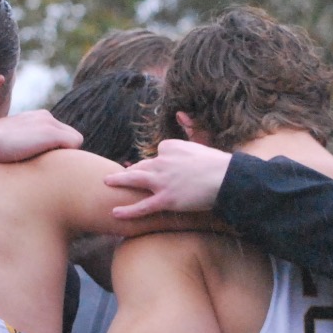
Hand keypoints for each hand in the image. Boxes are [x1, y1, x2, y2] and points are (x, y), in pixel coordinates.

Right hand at [0, 109, 83, 161]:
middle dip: (64, 151)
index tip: (45, 161)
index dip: (56, 149)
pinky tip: (54, 165)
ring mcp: (49, 124)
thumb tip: (21, 159)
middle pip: (70, 137)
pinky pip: (75, 143)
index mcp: (37, 117)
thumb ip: (22, 146)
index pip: (60, 134)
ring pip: (75, 141)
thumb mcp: (10, 143)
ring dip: (66, 154)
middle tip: (52, 166)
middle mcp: (45, 116)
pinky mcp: (51, 133)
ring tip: (52, 166)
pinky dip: (68, 156)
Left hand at [107, 140, 231, 218]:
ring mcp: (162, 181)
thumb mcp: (201, 144)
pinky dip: (127, 211)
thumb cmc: (219, 164)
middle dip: (130, 171)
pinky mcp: (166, 199)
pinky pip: (142, 206)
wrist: (226, 179)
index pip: (157, 154)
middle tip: (118, 175)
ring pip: (134, 180)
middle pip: (141, 166)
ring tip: (106, 182)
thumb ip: (189, 136)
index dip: (158, 164)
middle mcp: (162, 161)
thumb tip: (181, 119)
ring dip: (119, 180)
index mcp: (170, 146)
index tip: (159, 170)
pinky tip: (114, 213)